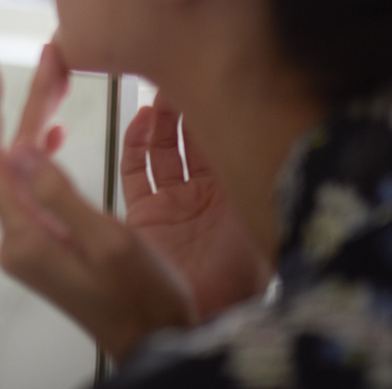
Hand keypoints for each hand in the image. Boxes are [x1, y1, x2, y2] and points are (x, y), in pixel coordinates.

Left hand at [0, 45, 195, 360]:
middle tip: (48, 56)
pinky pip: (33, 186)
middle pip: (9, 156)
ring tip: (58, 79)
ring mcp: (28, 243)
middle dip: (26, 103)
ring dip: (37, 122)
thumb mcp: (109, 241)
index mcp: (24, 237)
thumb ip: (60, 193)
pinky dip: (42, 152)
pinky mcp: (44, 244)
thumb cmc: (143, 298)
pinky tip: (53, 132)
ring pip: (23, 167)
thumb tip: (20, 148)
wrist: (156, 342)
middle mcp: (17, 239)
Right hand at [122, 95, 271, 319]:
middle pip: (194, 135)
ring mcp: (177, 201)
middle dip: (188, 103)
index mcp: (236, 189)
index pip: (226, 134)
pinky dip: (136, 144)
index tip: (211, 75)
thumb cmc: (237, 276)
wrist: (204, 319)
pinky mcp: (148, 213)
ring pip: (166, 147)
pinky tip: (139, 120)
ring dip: (162, 119)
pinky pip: (137, 170)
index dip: (219, 104)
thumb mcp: (251, 212)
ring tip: (158, 90)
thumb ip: (243, 169)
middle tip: (180, 71)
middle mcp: (208, 192)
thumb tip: (255, 124)